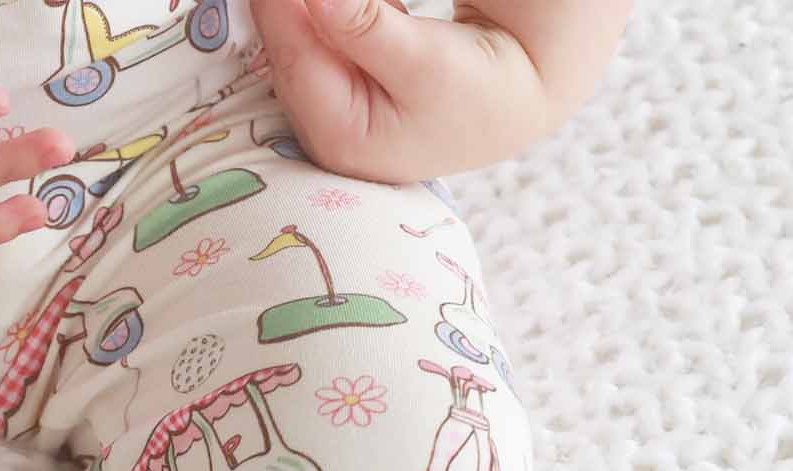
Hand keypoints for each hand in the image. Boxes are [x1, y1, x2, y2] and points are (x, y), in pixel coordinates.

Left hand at [248, 0, 556, 181]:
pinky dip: (316, 11)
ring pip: (298, 38)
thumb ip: (365, 27)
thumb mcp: (424, 59)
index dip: (279, 7)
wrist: (512, 98)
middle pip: (287, 49)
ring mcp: (329, 107)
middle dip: (286, 4)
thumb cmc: (478, 89)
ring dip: (299, 8)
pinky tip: (318, 4)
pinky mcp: (340, 81)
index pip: (291, 57)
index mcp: (337, 136)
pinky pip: (315, 33)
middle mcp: (322, 128)